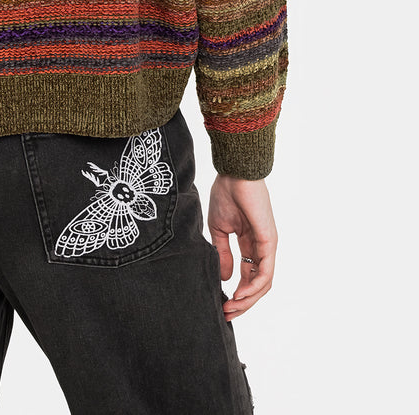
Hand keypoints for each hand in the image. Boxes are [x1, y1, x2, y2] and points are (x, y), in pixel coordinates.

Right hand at [207, 174, 276, 318]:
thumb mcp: (219, 230)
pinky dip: (253, 287)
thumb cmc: (225, 194)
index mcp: (250, 244)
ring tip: (231, 308)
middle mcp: (261, 248)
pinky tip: (240, 294)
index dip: (236, 293)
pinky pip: (265, 272)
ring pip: (263, 283)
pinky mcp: (269, 242)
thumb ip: (223, 254)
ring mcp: (267, 246)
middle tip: (227, 314)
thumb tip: (225, 278)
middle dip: (242, 303)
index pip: (247, 276)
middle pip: (257, 285)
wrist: (234, 174)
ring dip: (248, 300)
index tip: (222, 305)